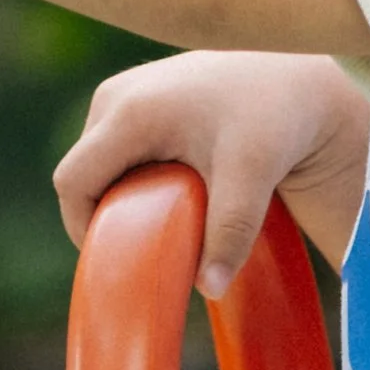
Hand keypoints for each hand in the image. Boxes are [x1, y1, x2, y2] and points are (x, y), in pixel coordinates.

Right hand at [54, 49, 369, 297]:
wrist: (296, 80)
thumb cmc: (274, 118)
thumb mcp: (253, 174)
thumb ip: (231, 230)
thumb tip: (210, 289)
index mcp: (129, 112)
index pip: (73, 181)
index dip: (82, 227)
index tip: (117, 259)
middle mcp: (117, 95)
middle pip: (82, 171)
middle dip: (106, 212)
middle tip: (148, 244)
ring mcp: (127, 89)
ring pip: (98, 158)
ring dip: (121, 192)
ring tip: (167, 216)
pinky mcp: (142, 93)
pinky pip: (116, 144)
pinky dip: (134, 173)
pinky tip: (174, 189)